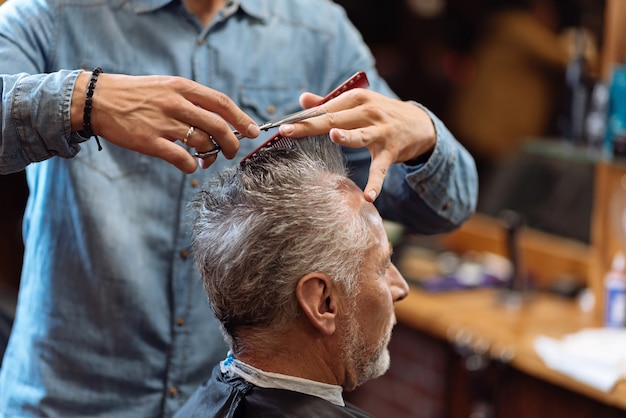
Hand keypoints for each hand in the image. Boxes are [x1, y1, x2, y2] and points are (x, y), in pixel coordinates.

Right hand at [72, 72, 259, 172]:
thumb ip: (192, 100)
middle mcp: (176, 103)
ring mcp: (163, 123)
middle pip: (218, 125)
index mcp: (182, 87)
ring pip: (202, 142)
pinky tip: (190, 166)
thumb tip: (221, 119)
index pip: (221, 102)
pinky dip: (192, 166)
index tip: (253, 131)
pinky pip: (181, 159)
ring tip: (207, 160)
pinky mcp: (150, 141)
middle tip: (231, 152)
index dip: (242, 118)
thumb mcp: (167, 86)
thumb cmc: (138, 95)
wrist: (99, 100)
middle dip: (232, 142)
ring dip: (211, 156)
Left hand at [278, 89, 435, 201]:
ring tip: (334, 137)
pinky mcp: (391, 151)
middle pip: (334, 119)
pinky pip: (381, 169)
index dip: (301, 117)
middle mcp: (368, 112)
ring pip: (360, 135)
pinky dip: (375, 183)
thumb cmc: (380, 113)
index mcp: (355, 99)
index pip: (324, 109)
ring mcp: (380, 132)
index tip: (280, 125)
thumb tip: (302, 99)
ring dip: (348, 137)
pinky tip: (369, 196)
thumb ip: (329, 102)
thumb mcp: (358, 103)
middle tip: (287, 130)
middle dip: (310, 125)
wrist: (419, 123)